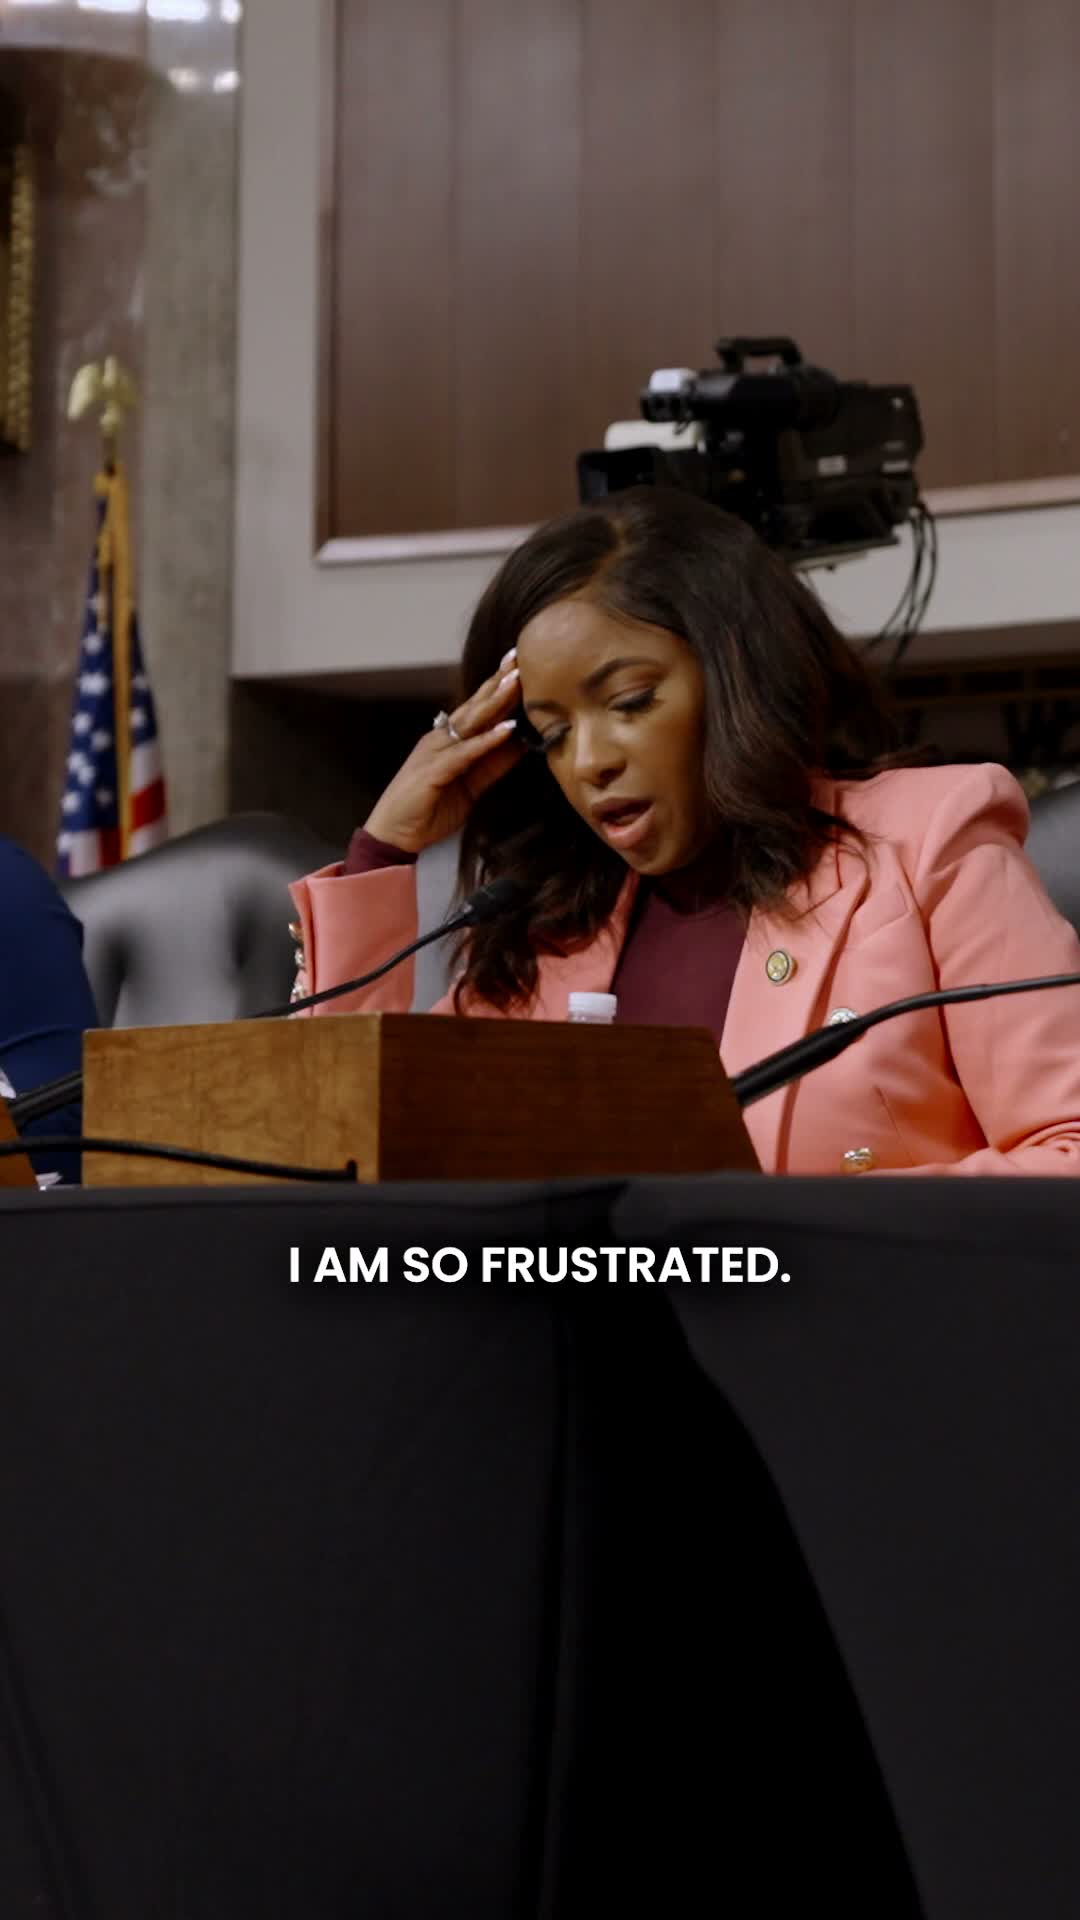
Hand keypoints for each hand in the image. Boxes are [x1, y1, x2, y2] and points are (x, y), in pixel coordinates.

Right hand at [363, 654, 524, 854]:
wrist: (394, 835)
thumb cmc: (428, 810)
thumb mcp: (470, 786)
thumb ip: (492, 765)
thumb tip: (520, 745)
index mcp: (448, 741)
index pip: (478, 710)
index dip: (498, 688)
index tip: (520, 667)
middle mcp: (441, 739)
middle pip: (475, 706)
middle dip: (498, 681)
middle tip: (520, 658)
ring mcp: (435, 752)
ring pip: (471, 721)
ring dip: (496, 701)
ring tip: (517, 681)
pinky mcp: (433, 770)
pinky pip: (466, 752)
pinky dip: (487, 740)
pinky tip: (507, 728)